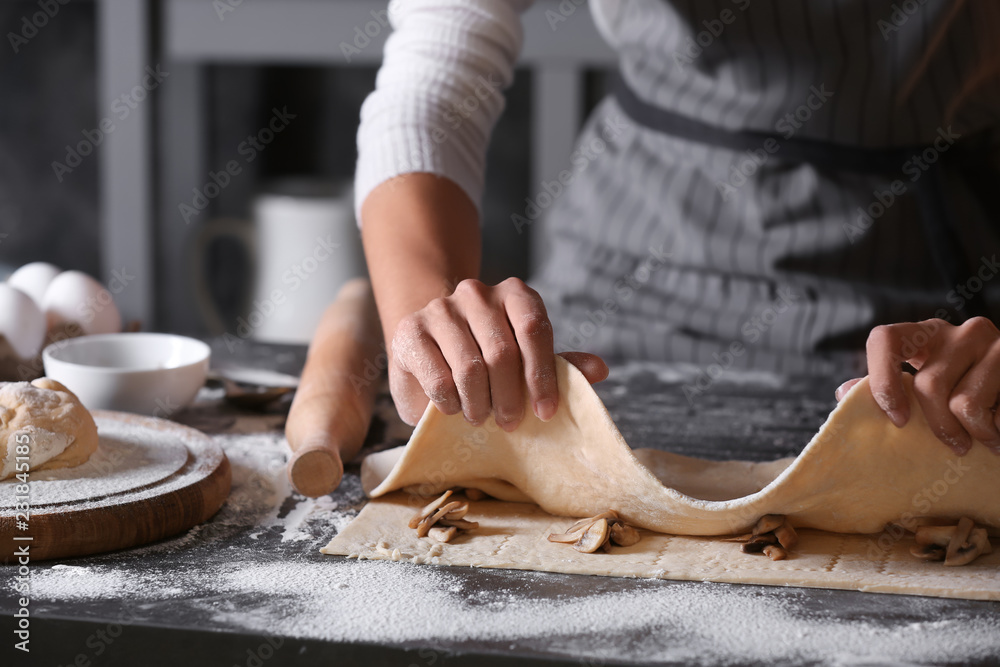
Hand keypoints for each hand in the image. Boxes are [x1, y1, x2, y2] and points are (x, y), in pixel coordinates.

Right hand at [389, 277, 608, 427]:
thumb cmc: (486, 357)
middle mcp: (476, 292)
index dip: (543, 375)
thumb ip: (557, 364)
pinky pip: (438, 377)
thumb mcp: (524, 359)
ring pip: (470, 368)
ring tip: (481, 418)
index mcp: (514, 294)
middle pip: (502, 352)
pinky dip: (451, 403)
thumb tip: (599, 370)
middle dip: (510, 397)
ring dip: (479, 404)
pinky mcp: (410, 331)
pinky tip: (454, 409)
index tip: (546, 412)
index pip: (535, 330)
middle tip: (511, 423)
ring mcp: (440, 309)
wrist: (430, 347)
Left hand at [835, 317, 999, 455]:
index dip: (883, 380)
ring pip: (966, 404)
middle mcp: (959, 332)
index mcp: (925, 335)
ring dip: (977, 433)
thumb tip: (844, 392)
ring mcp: (995, 344)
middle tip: (955, 447)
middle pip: (929, 384)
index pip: (885, 339)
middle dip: (940, 427)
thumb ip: (886, 387)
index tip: (897, 419)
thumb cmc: (967, 392)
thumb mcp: (927, 384)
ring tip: (986, 439)